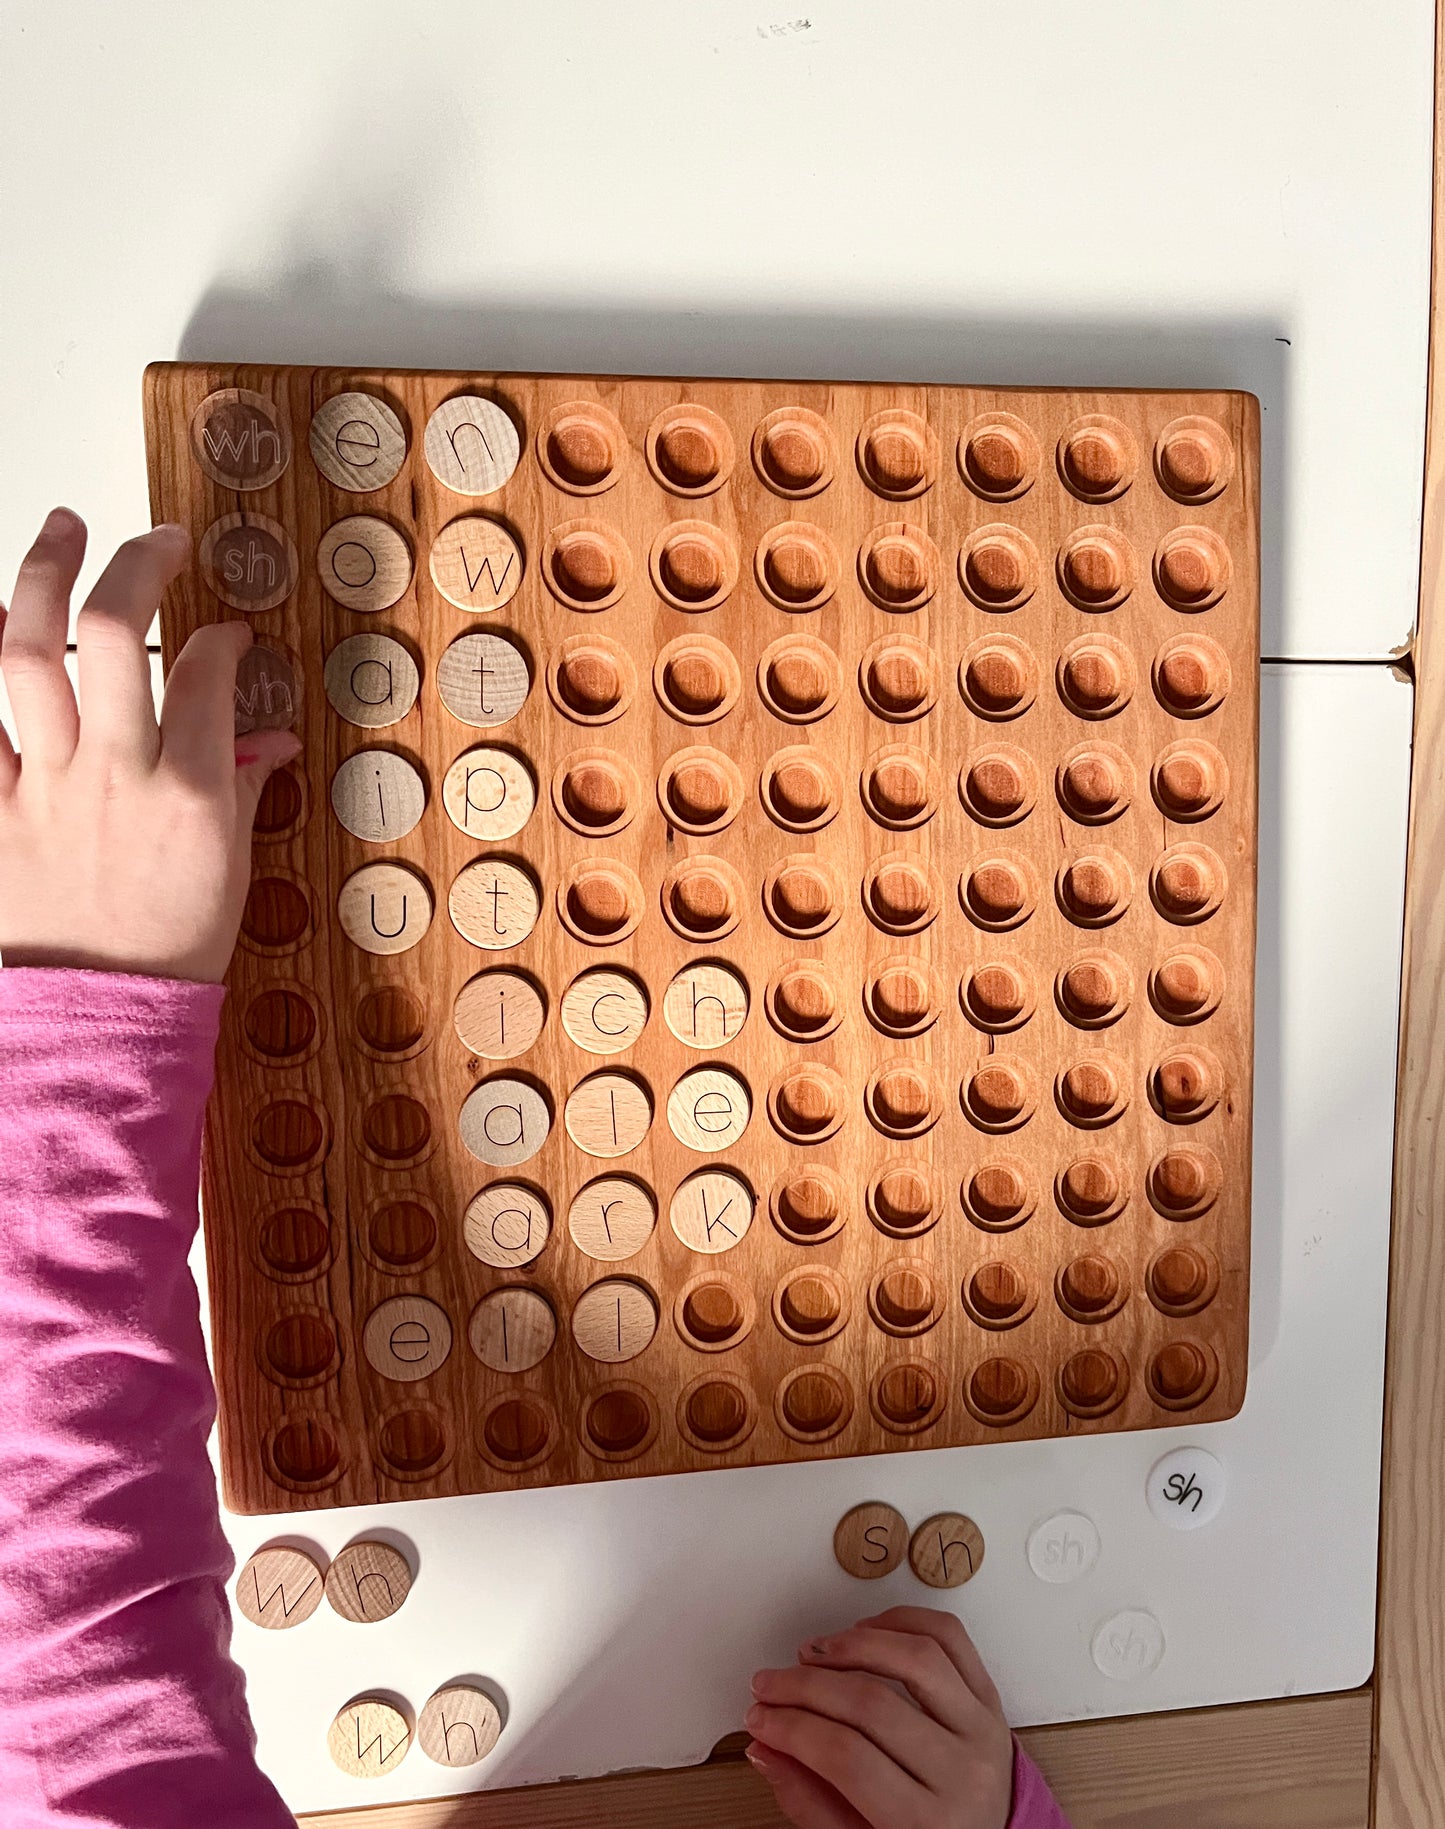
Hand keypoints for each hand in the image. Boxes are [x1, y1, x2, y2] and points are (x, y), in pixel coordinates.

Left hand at [0, 508, 298, 982]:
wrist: (101, 1016)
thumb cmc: (171, 948)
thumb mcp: (232, 868)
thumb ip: (243, 789)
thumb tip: (270, 743)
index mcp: (191, 793)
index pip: (209, 674)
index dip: (222, 637)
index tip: (226, 634)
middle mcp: (116, 775)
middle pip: (115, 635)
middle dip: (137, 566)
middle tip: (157, 540)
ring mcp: (46, 787)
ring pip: (27, 656)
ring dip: (43, 576)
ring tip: (65, 529)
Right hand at [746, 1606, 1014, 1828]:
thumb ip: (811, 1803)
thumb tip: (766, 1748)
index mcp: (927, 1824)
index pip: (847, 1759)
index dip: (792, 1730)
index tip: (760, 1718)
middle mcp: (962, 1773)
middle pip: (871, 1705)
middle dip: (804, 1687)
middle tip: (770, 1685)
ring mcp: (982, 1729)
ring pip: (915, 1658)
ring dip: (852, 1644)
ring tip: (814, 1652)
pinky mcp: (991, 1699)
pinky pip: (950, 1638)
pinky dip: (904, 1620)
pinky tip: (867, 1631)